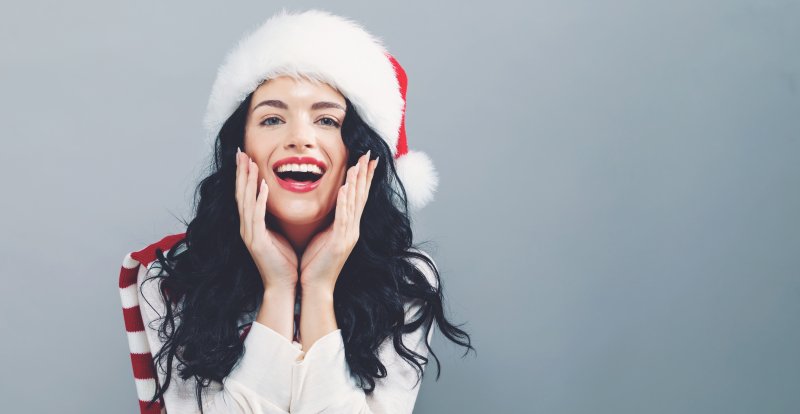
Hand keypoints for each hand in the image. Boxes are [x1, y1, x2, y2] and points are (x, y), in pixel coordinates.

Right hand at [236, 148, 297, 290]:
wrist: (283, 285)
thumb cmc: (284, 261)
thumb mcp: (278, 233)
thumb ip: (274, 218)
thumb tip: (278, 203)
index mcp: (252, 225)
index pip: (245, 195)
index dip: (244, 176)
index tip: (245, 156)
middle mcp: (247, 227)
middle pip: (241, 194)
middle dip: (241, 172)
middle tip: (240, 152)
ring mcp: (250, 234)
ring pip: (246, 202)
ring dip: (247, 181)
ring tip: (249, 163)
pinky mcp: (257, 242)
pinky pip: (257, 217)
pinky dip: (259, 200)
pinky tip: (262, 186)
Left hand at [299, 151, 377, 292]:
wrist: (315, 288)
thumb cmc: (316, 264)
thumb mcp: (324, 237)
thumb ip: (330, 222)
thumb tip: (330, 208)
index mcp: (348, 228)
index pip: (358, 198)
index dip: (363, 179)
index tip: (367, 161)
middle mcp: (352, 229)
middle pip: (361, 197)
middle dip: (365, 175)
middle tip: (370, 155)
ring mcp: (348, 236)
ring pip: (354, 204)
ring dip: (357, 183)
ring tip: (359, 165)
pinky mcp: (340, 242)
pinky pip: (343, 217)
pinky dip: (345, 201)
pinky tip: (346, 188)